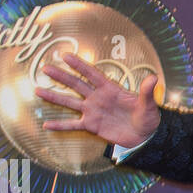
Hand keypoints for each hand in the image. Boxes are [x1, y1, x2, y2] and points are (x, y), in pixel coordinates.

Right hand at [34, 52, 160, 148]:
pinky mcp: (91, 125)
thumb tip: (154, 77)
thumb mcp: (148, 105)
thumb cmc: (147, 117)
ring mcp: (93, 111)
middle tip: (45, 68)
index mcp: (110, 89)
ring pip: (70, 102)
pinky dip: (60, 125)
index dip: (80, 65)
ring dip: (54, 96)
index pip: (92, 74)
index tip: (65, 56)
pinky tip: (46, 125)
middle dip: (61, 76)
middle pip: (76, 84)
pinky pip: (73, 125)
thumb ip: (147, 92)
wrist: (145, 136)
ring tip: (38, 90)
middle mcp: (98, 97)